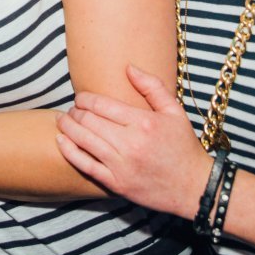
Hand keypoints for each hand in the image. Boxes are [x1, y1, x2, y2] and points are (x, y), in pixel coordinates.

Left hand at [56, 64, 210, 218]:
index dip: (84, 99)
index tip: (81, 98)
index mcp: (143, 122)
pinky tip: (60, 141)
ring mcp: (121, 165)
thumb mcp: (174, 112)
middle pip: (88, 121)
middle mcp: (130, 143)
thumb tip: (128, 67)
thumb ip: (152, 87)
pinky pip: (85, 165)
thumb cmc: (183, 147)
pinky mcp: (116, 183)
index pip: (101, 105)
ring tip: (62, 120)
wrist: (193, 187)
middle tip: (71, 109)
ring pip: (83, 141)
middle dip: (74, 112)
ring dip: (67, 128)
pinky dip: (69, 151)